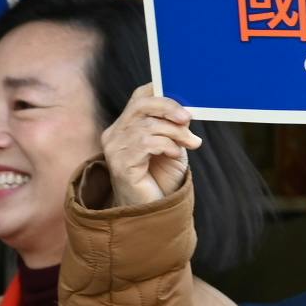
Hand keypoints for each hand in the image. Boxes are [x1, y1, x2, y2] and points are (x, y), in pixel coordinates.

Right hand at [101, 83, 200, 205]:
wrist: (153, 211)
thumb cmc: (161, 179)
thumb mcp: (171, 146)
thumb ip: (173, 127)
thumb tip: (186, 110)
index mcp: (124, 126)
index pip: (139, 97)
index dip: (162, 94)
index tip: (184, 104)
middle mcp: (114, 135)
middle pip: (141, 105)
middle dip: (169, 108)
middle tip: (188, 118)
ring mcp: (115, 149)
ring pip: (148, 125)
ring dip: (175, 132)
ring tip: (190, 143)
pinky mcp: (121, 165)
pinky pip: (147, 144)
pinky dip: (167, 145)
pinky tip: (175, 155)